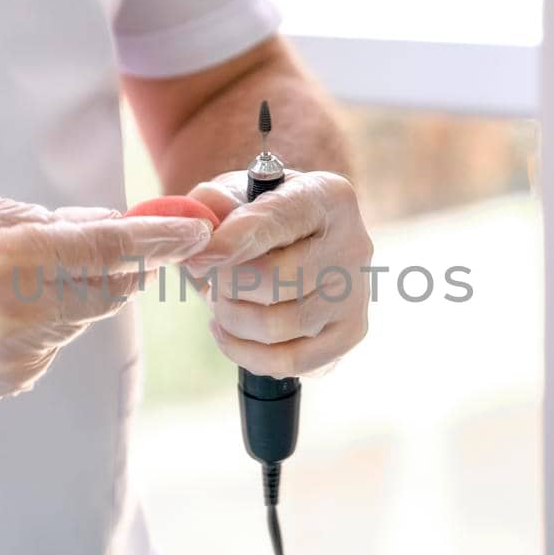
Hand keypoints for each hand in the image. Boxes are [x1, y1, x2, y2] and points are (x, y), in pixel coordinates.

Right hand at [0, 191, 211, 399]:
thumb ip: (49, 222)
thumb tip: (109, 225)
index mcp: (8, 261)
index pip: (106, 250)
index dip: (157, 241)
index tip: (195, 232)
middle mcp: (18, 315)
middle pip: (109, 291)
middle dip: (121, 268)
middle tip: (118, 248)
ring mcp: (16, 355)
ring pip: (81, 319)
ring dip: (70, 295)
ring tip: (14, 281)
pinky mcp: (12, 381)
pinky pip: (53, 345)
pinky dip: (44, 324)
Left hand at [185, 170, 372, 376]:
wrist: (294, 241)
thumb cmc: (258, 214)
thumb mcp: (232, 192)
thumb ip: (212, 203)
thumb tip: (207, 236)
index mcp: (327, 195)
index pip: (277, 221)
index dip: (230, 243)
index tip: (197, 257)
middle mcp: (353, 243)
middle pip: (273, 280)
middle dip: (225, 284)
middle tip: (212, 277)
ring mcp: (356, 293)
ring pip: (277, 326)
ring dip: (231, 319)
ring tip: (221, 300)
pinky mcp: (350, 332)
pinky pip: (290, 362)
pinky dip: (245, 353)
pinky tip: (229, 332)